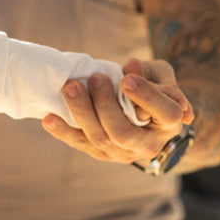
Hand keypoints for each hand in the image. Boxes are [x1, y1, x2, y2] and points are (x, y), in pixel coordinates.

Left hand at [43, 57, 194, 164]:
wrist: (144, 115)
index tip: (127, 79)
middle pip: (123, 132)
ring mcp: (124, 153)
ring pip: (99, 140)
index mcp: (170, 122)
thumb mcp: (159, 74)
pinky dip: (64, 131)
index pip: (164, 112)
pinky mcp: (102, 153)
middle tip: (94, 78)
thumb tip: (130, 65)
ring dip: (81, 113)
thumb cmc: (154, 86)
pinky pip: (81, 144)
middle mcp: (149, 145)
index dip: (146, 96)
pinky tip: (49, 118)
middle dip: (105, 105)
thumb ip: (148, 71)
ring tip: (70, 87)